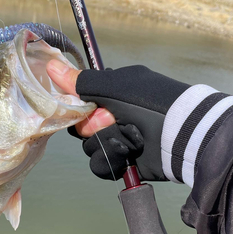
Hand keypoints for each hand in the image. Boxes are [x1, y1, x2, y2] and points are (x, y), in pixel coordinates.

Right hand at [47, 61, 189, 180]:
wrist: (181, 135)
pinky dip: (112, 161)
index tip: (96, 107)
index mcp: (111, 97)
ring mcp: (118, 143)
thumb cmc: (151, 103)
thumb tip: (51, 66)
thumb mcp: (116, 88)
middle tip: (115, 121)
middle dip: (97, 127)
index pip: (79, 104)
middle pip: (81, 129)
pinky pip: (101, 167)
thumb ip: (83, 82)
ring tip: (131, 139)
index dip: (81, 108)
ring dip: (109, 143)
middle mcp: (113, 119)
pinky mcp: (122, 164)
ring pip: (90, 149)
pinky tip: (128, 155)